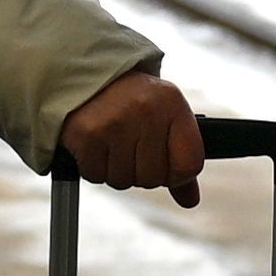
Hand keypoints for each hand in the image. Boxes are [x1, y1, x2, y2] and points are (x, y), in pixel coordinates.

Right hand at [58, 68, 207, 207]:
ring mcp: (115, 123)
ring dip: (116, 169)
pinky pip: (96, 176)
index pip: (189, 165)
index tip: (164, 162)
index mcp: (173, 104)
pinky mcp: (86, 135)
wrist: (87, 76)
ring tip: (113, 141)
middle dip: (141, 170)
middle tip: (131, 144)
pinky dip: (94, 167)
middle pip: (154, 178)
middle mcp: (146, 111)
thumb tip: (189, 200)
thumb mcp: (165, 117)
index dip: (176, 174)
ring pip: (124, 181)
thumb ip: (180, 159)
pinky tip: (96, 144)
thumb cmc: (131, 99)